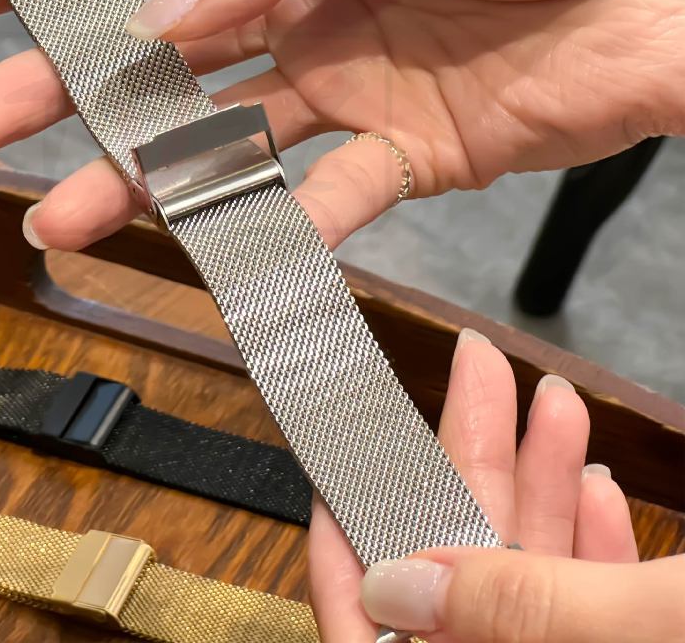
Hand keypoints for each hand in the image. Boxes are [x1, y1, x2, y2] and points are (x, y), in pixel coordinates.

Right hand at [0, 0, 684, 252]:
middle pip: (158, 55)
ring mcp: (346, 84)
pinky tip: (222, 250)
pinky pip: (326, 200)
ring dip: (139, 179)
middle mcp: (305, 3)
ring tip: (58, 215)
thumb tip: (166, 15)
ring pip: (218, 141)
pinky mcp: (403, 154)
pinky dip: (279, 229)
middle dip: (63, 89)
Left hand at [308, 328, 684, 642]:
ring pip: (540, 582)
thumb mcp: (657, 630)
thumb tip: (391, 588)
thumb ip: (519, 615)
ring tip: (550, 396)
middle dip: (468, 470)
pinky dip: (594, 535)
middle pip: (469, 589)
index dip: (350, 560)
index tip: (335, 469)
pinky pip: (602, 604)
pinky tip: (592, 471)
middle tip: (472, 372)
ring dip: (540, 485)